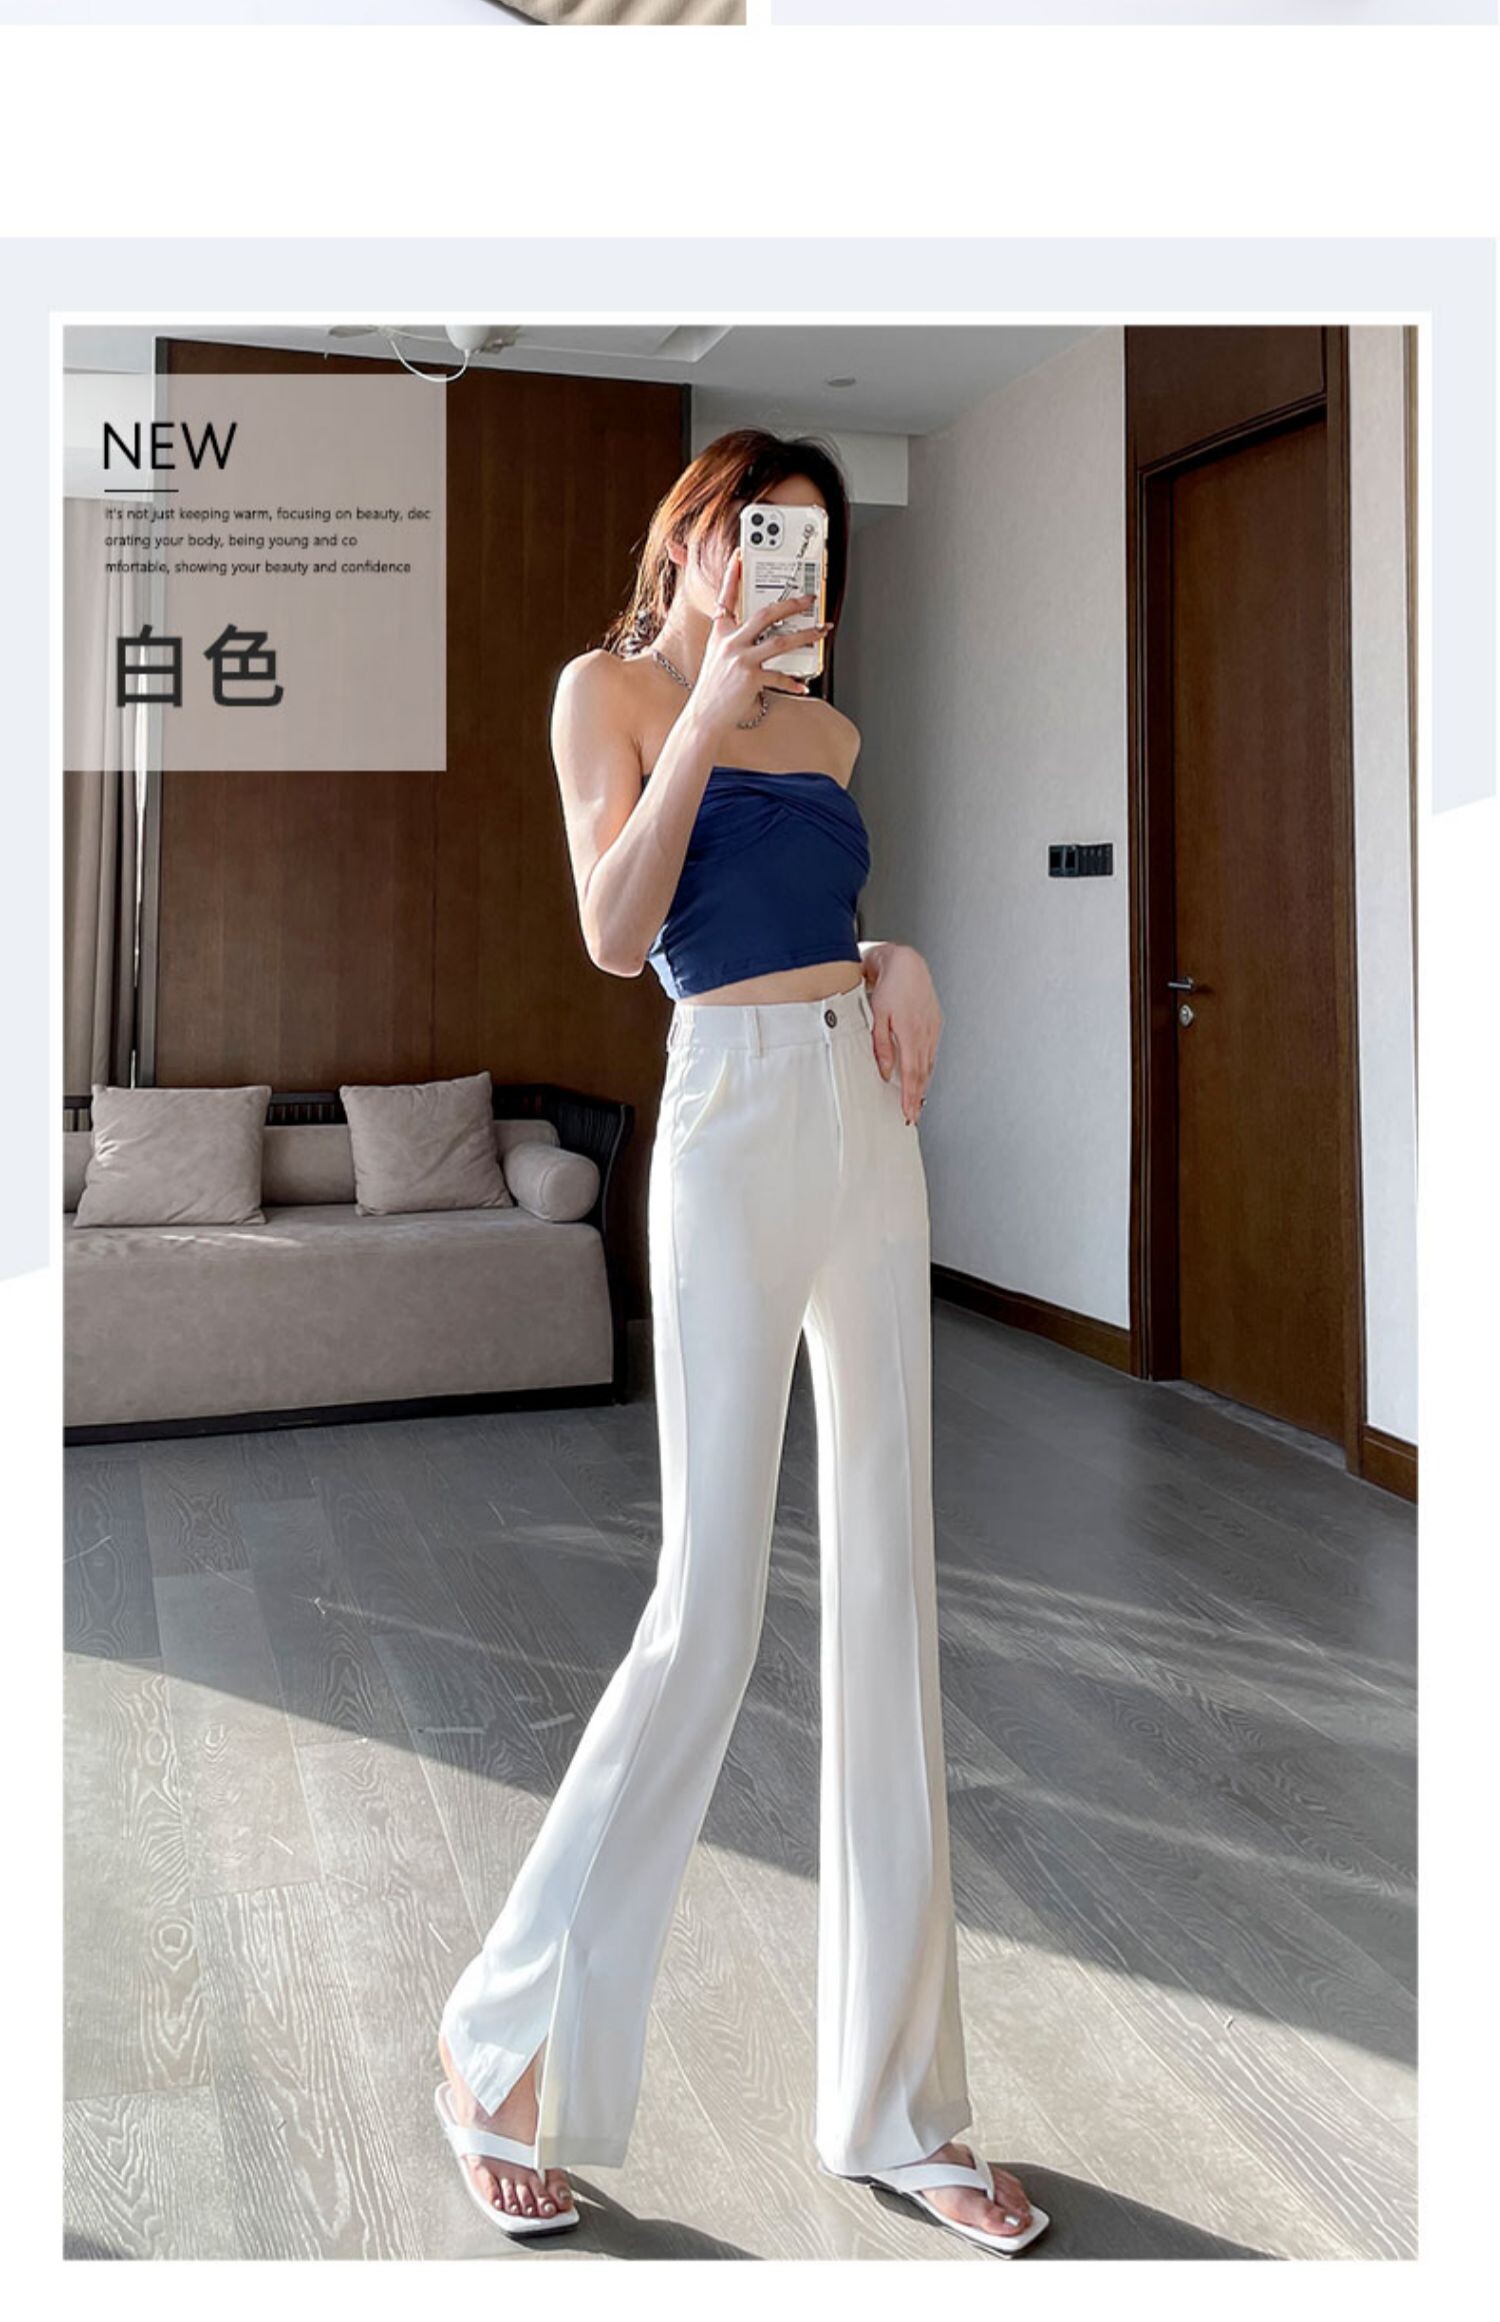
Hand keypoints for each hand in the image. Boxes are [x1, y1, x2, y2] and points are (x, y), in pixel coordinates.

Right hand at [688, 550, 831, 734]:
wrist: (704, 716)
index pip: (725, 598)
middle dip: (791, 604)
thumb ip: (733, 640)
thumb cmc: (713, 688)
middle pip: (765, 614)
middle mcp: (730, 642)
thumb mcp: (717, 656)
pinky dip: (793, 681)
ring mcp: (740, 659)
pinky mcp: (750, 678)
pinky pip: (779, 676)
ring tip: (821, 631)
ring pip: (780, 641)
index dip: (731, 576)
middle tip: (808, 599)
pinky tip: (804, 684)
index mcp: (720, 633)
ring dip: (805, 635)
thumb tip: (760, 632)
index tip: (738, 557)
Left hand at [864, 944, 941, 1124]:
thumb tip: (885, 1071)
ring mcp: (933, 1029)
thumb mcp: (877, 1018)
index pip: (912, 1074)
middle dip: (917, 1097)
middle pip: (923, 1073)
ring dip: (923, 1084)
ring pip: (929, 1063)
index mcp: (911, 1033)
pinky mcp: (935, 1024)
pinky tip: (921, 1075)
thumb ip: (881, 1047)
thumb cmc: (890, 986)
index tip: (909, 1112)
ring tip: (916, 1101)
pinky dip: (927, 1067)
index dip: (911, 1097)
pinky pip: (931, 1052)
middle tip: (912, 1115)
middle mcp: (926, 1033)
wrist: (907, 964)